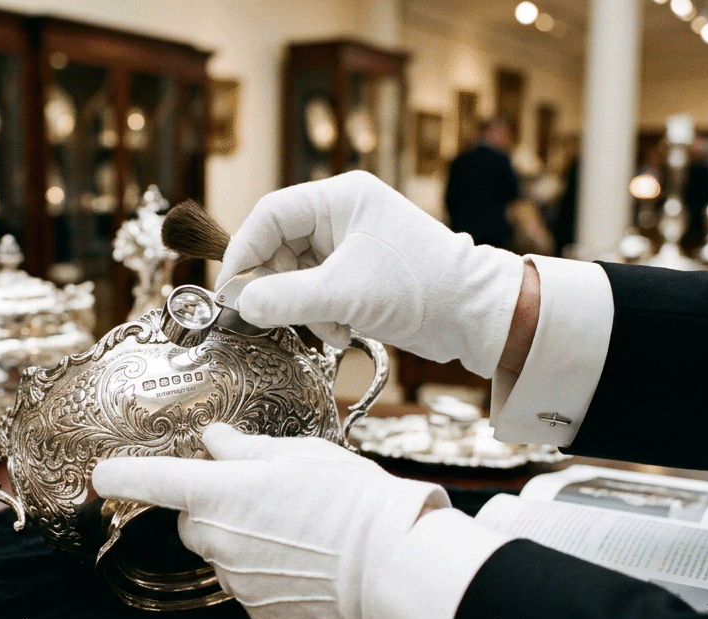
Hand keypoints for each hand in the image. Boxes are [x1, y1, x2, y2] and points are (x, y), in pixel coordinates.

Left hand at [92, 423, 448, 618]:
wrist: (392, 571)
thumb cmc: (350, 502)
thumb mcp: (300, 455)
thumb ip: (246, 448)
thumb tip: (215, 439)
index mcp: (218, 494)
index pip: (150, 481)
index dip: (121, 474)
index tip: (102, 474)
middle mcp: (217, 542)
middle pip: (193, 521)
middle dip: (216, 508)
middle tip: (265, 495)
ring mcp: (238, 585)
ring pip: (225, 556)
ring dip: (247, 543)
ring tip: (301, 531)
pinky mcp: (263, 617)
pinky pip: (253, 590)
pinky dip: (271, 576)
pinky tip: (309, 564)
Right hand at [220, 171, 524, 376]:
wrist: (477, 316)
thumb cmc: (420, 288)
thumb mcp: (343, 294)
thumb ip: (284, 298)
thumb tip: (239, 302)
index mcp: (341, 198)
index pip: (270, 215)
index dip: (244, 251)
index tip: (231, 290)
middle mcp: (343, 214)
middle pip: (279, 247)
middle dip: (283, 288)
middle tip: (290, 318)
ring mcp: (351, 244)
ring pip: (297, 274)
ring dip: (305, 308)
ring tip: (334, 328)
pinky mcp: (359, 273)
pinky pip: (318, 290)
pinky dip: (323, 314)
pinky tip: (346, 329)